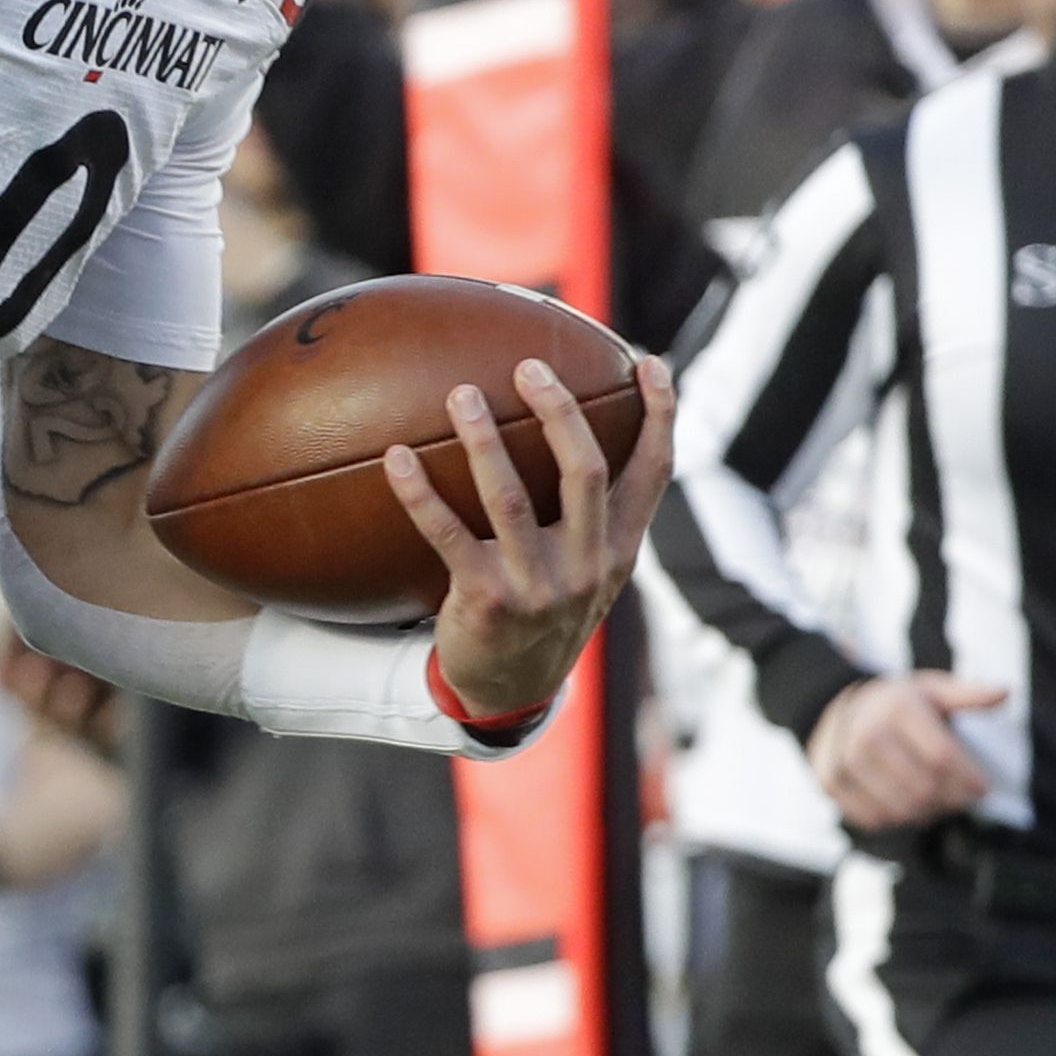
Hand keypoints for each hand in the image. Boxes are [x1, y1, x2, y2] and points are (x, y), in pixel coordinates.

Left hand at [394, 356, 661, 729]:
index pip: (653, 475)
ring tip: (461, 395)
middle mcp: (587, 566)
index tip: (651, 364)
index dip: (659, 417)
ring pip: (510, 498)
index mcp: (620, 550)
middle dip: (560, 413)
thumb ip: (589, 513)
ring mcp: (537, 586)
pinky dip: (419, 493)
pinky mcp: (485, 601)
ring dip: (483, 441)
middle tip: (530, 368)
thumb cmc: (544, 608)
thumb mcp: (585, 570)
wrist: (510, 690)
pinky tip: (396, 456)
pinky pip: (446, 535)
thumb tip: (573, 429)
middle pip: (585, 472)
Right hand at [810, 668, 1007, 829]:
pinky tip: (910, 805)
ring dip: (930, 813)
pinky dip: (900, 819)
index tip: (984, 787)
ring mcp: (844, 763)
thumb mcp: (932, 690)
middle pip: (924, 789)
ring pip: (902, 810)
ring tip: (940, 801)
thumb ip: (968, 695)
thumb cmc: (896, 703)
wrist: (834, 708)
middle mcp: (866, 736)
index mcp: (897, 708)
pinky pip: (876, 819)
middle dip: (954, 800)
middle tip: (964, 797)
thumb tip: (1004, 693)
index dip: (969, 778)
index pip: (943, 757)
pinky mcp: (830, 785)